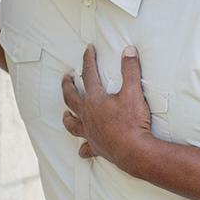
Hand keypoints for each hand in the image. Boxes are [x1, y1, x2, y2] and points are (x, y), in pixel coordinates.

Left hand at [61, 44, 152, 171]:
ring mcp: (90, 132)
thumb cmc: (132, 122)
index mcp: (94, 100)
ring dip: (68, 117)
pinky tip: (82, 150)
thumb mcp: (133, 92)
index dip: (88, 59)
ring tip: (65, 114)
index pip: (89, 74)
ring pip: (72, 124)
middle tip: (66, 78)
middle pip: (71, 98)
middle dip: (67, 86)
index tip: (88, 49)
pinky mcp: (96, 147)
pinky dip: (83, 148)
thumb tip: (129, 50)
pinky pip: (86, 148)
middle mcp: (87, 116)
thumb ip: (130, 70)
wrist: (134, 151)